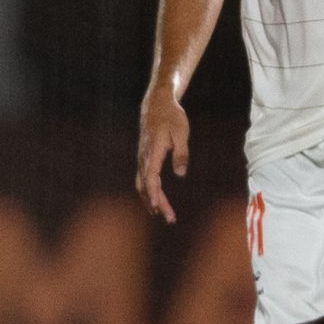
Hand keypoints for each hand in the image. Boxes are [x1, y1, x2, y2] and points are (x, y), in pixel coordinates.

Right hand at [135, 90, 190, 223]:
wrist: (156, 104)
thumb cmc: (172, 117)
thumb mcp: (181, 133)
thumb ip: (181, 154)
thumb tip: (180, 174)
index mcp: (153, 151)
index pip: (150, 177)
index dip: (154, 194)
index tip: (158, 207)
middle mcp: (143, 157)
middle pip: (146, 186)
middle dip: (157, 204)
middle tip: (170, 219)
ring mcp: (141, 158)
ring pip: (142, 184)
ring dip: (151, 201)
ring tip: (163, 215)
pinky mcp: (143, 158)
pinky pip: (142, 179)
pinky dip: (148, 193)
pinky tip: (156, 201)